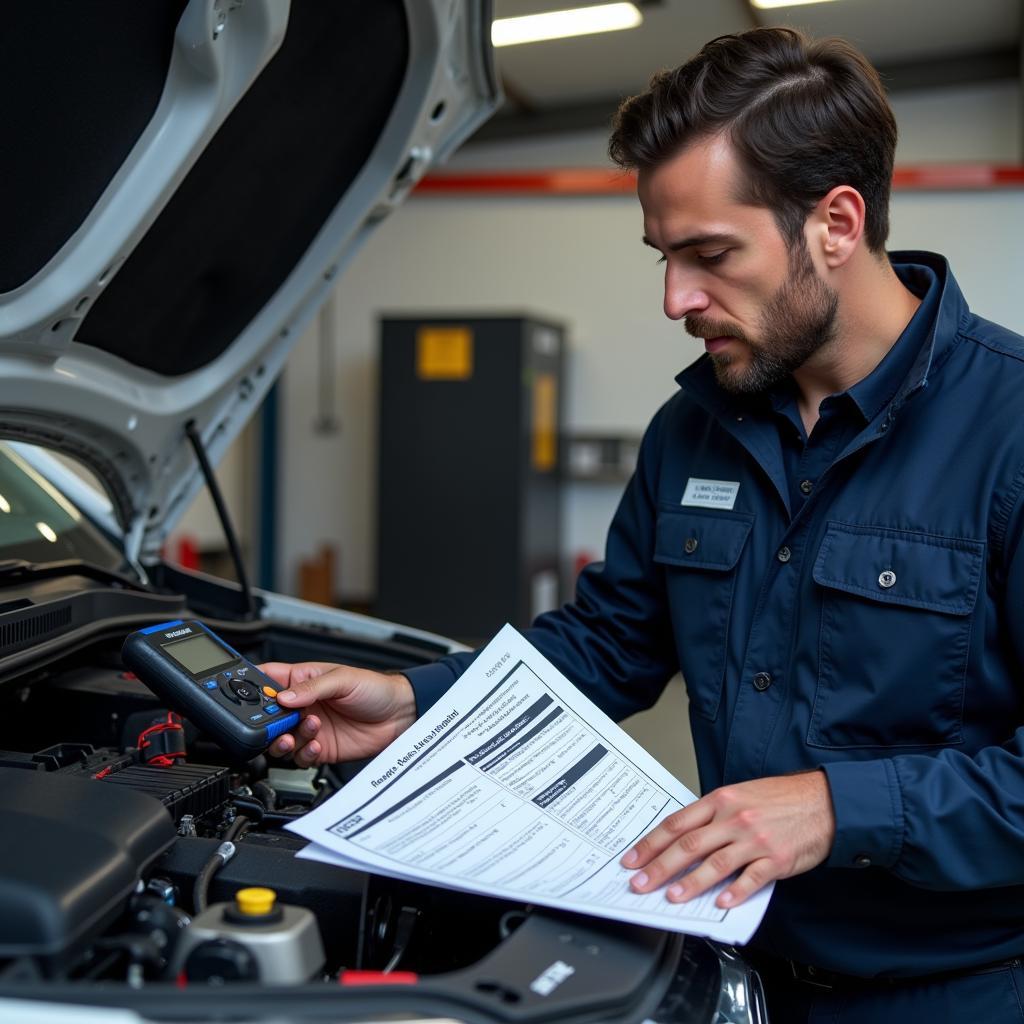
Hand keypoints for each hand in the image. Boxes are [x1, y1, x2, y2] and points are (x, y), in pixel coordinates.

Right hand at [257, 662, 416, 766]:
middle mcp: (302, 705)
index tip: (245, 696)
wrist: (399, 715)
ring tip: (307, 730)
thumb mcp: (344, 679)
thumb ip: (313, 687)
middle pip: (267, 716)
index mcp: (303, 680)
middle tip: (277, 724)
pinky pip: (300, 756)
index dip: (253, 687)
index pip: (268, 680)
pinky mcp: (319, 749)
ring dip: (286, 739)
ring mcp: (309, 728)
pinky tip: (317, 744)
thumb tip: (284, 696)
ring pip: (280, 740)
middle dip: (267, 722)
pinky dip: (304, 753)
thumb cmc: (375, 688)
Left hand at [621, 771, 834, 907]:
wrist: (824, 802)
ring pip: (715, 863)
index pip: (677, 823)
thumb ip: (714, 815)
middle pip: (689, 844)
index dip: (651, 843)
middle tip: (640, 883)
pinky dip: (734, 891)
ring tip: (672, 897)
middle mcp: (734, 818)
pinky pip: (751, 878)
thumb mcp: (741, 795)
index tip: (632, 859)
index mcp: (721, 801)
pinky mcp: (776, 859)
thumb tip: (684, 838)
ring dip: (690, 883)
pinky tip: (720, 902)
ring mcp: (755, 839)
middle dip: (660, 866)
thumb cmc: (781, 799)